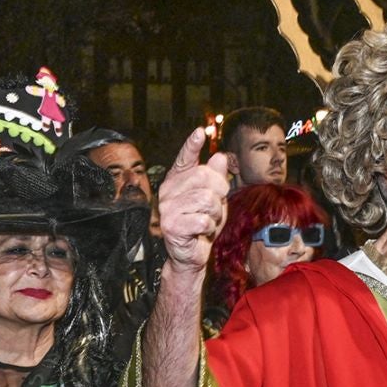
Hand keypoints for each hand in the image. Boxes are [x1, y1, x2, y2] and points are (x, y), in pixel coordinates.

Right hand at [155, 127, 232, 273]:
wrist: (190, 254)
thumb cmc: (201, 224)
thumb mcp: (214, 198)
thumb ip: (215, 178)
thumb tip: (219, 156)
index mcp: (176, 181)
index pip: (184, 159)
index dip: (192, 145)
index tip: (201, 132)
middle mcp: (168, 191)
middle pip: (204, 177)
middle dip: (219, 192)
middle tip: (217, 205)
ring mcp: (167, 208)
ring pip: (207, 199)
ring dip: (216, 213)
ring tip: (208, 220)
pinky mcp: (171, 226)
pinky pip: (203, 219)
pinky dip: (210, 227)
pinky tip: (202, 232)